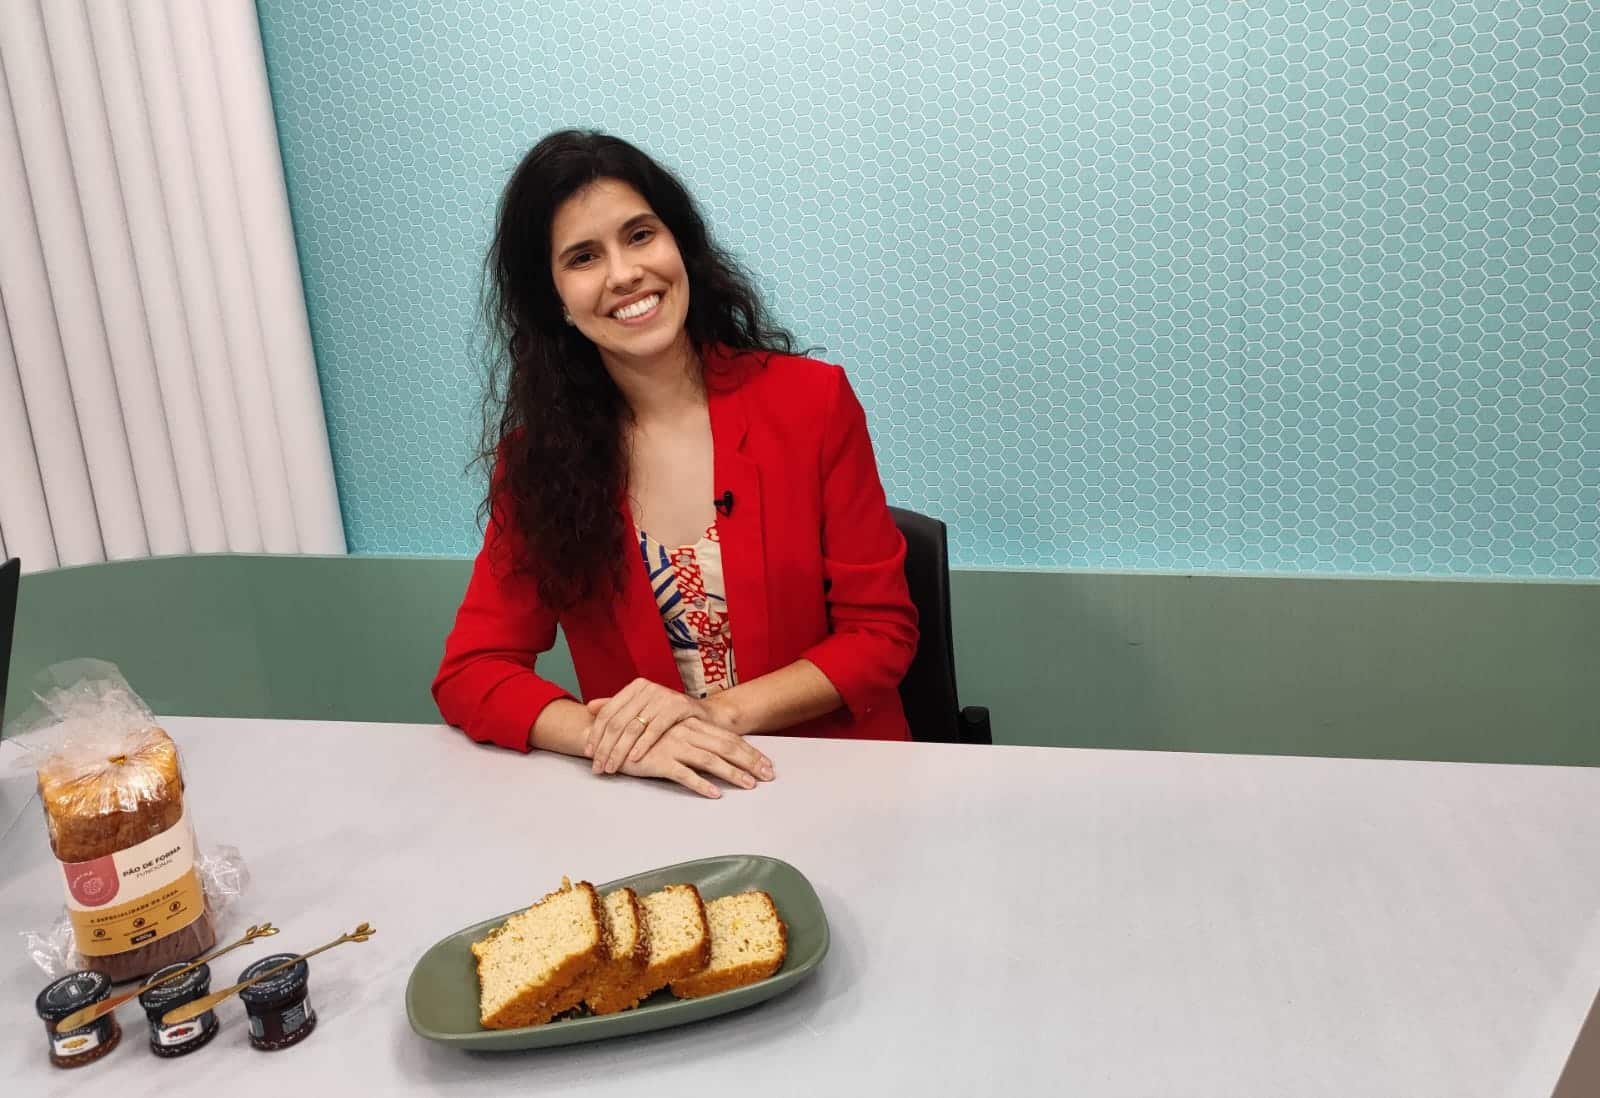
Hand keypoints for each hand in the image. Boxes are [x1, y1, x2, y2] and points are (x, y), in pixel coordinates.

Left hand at [585, 678, 734, 774]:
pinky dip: (642, 746)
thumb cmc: (671, 716)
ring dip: (619, 750)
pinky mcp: (678, 706)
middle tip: (598, 767)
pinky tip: (633, 759)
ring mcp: (663, 696)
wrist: (706, 717)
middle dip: (605, 747)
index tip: (589, 753)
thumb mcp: (643, 709)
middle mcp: (647, 688)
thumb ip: (617, 707)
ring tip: (611, 767)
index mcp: (636, 687)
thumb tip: (589, 708)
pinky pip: (655, 729)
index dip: (596, 733)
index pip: (608, 711)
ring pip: (633, 727)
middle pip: (617, 721)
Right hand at [617, 717, 774, 798]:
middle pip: (725, 747)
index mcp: (691, 724)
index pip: (727, 737)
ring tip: (750, 785)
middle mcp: (686, 733)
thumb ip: (692, 738)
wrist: (609, 734)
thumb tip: (717, 751)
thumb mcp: (671, 733)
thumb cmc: (642, 736)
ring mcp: (673, 746)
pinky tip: (715, 794)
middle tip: (769, 775)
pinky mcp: (659, 761)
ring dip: (732, 774)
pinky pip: (684, 774)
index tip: (767, 763)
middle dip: (750, 761)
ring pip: (710, 760)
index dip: (749, 750)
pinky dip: (701, 784)